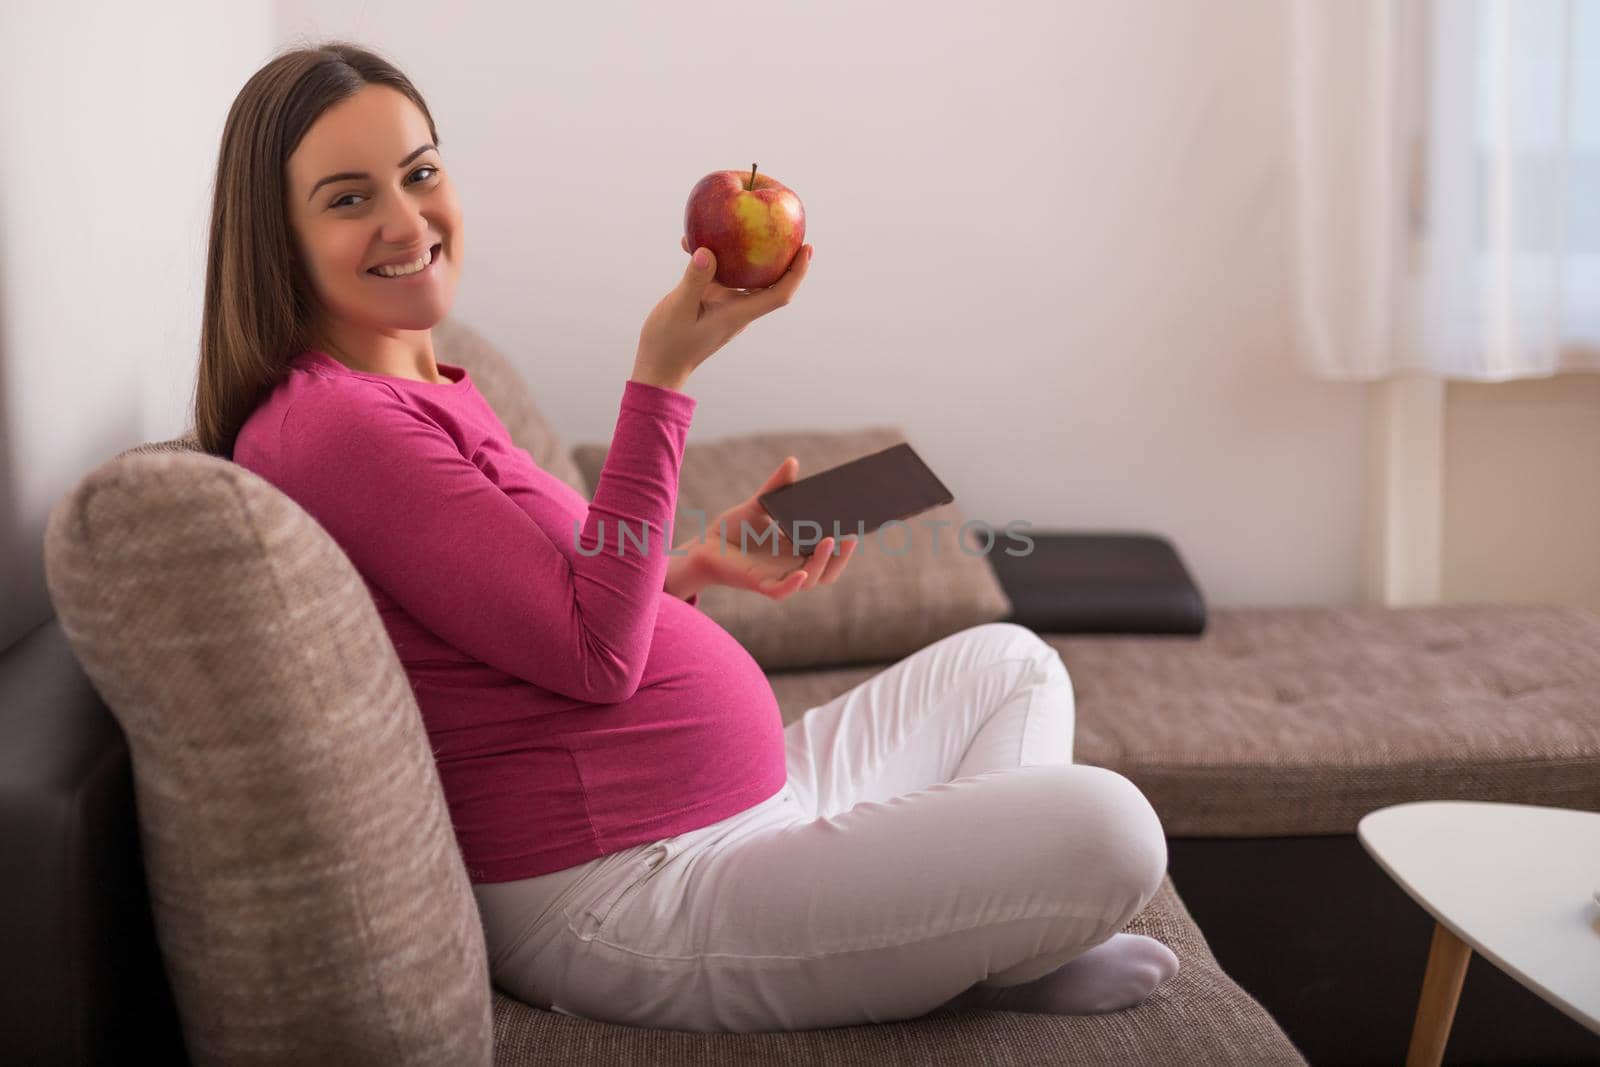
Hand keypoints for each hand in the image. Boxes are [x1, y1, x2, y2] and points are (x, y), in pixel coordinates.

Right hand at [632, 238, 813, 387]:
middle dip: (781, 256)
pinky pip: (719, 276)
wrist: (659, 368)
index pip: (779, 294)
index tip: (807, 248)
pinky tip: (694, 242)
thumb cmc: (669, 345)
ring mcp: (725, 306)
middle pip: (770, 281)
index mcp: (738, 314)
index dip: (797, 272)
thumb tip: (707, 250)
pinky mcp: (710, 303)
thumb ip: (694, 281)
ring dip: (745, 252)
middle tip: (787, 227)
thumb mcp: (679, 310)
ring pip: (744, 275)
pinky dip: (713, 259)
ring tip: (743, 224)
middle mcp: (737, 309)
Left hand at [687, 456, 858, 599]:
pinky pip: (782, 591)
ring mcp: (778, 577)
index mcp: (798, 551)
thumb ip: (777, 486)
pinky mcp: (759, 585)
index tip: (859, 525)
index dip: (846, 545)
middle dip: (842, 556)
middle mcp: (792, 567)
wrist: (705, 545)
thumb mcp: (760, 503)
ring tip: (829, 540)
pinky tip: (802, 572)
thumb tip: (792, 461)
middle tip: (851, 534)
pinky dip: (794, 584)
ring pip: (811, 581)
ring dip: (823, 564)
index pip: (830, 553)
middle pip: (828, 570)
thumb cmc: (734, 528)